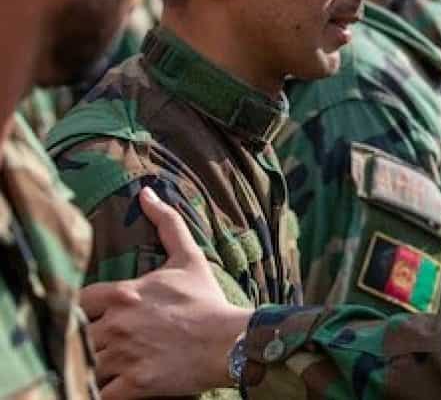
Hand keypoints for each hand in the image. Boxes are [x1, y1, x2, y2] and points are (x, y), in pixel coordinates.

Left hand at [80, 187, 252, 397]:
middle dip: (93, 339)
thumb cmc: (207, 300)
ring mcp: (124, 356)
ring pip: (88, 365)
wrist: (229, 341)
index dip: (87, 310)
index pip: (79, 302)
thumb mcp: (188, 257)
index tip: (102, 315)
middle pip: (81, 335)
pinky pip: (99, 394)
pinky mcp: (133, 385)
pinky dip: (102, 391)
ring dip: (96, 366)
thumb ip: (166, 223)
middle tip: (112, 341)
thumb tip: (146, 193)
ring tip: (114, 363)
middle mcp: (118, 324)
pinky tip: (115, 384)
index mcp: (125, 293)